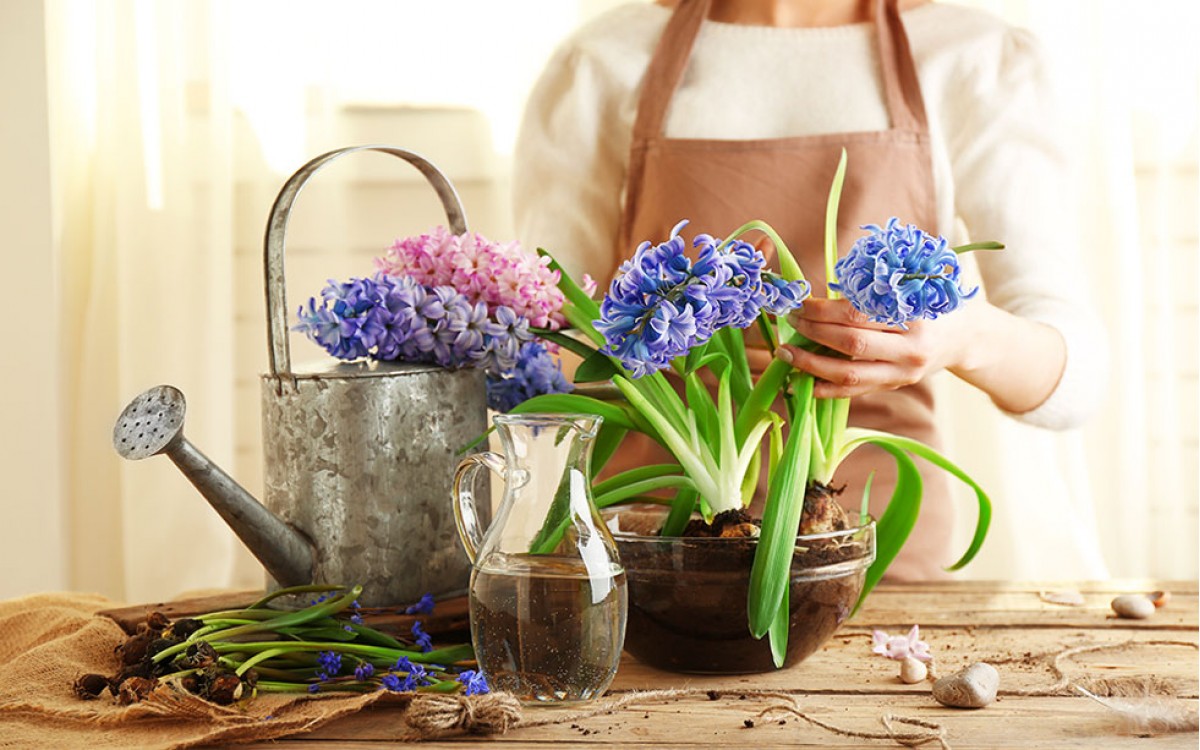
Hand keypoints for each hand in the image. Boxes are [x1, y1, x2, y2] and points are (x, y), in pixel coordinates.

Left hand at [775, 298, 972, 398]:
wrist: (965, 337)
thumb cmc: (933, 302)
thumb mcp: (915, 286)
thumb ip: (878, 287)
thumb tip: (824, 291)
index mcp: (914, 316)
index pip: (859, 314)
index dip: (823, 310)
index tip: (800, 304)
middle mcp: (910, 348)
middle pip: (851, 344)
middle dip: (813, 333)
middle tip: (790, 322)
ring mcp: (902, 373)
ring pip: (850, 374)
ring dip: (812, 365)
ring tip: (786, 354)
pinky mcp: (895, 387)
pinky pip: (856, 391)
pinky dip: (827, 388)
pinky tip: (805, 382)